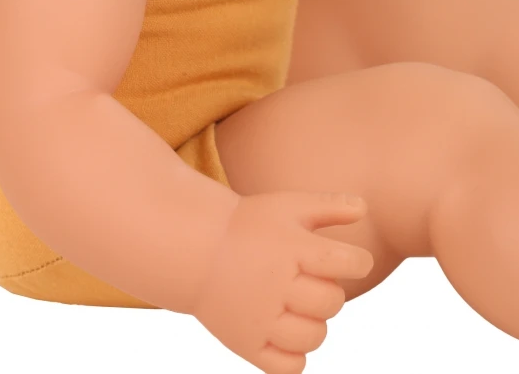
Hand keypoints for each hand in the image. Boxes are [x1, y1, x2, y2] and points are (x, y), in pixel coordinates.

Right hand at [190, 191, 373, 373]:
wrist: (196, 248)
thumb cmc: (249, 224)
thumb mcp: (286, 205)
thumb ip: (328, 206)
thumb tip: (366, 207)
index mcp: (290, 247)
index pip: (349, 263)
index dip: (357, 261)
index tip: (349, 259)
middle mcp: (275, 284)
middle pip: (332, 302)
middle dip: (328, 289)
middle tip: (308, 277)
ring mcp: (258, 318)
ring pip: (314, 337)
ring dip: (314, 321)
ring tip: (297, 304)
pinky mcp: (246, 344)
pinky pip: (289, 366)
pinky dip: (294, 353)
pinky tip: (285, 328)